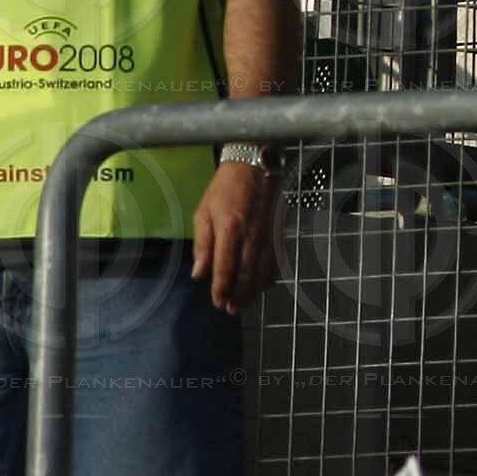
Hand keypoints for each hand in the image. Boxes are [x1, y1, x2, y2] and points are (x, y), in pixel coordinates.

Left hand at [192, 159, 283, 311]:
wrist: (254, 165)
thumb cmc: (224, 188)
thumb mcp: (203, 211)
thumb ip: (202, 244)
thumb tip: (199, 273)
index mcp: (230, 229)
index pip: (225, 267)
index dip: (221, 288)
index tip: (217, 302)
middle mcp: (251, 235)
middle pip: (247, 274)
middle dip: (239, 295)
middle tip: (231, 310)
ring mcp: (267, 235)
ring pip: (263, 271)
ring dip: (254, 291)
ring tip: (245, 304)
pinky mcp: (277, 232)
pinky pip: (276, 260)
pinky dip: (271, 277)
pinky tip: (264, 286)